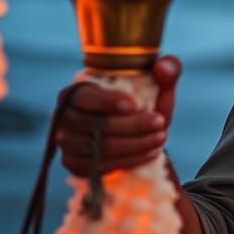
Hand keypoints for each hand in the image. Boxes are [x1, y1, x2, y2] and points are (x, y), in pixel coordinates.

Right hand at [55, 55, 181, 175]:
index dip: (105, 102)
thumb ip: (168, 69)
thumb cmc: (146, 104)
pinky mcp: (75, 164)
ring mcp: (67, 142)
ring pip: (97, 147)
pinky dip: (127, 161)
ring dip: (133, 145)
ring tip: (160, 138)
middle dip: (130, 126)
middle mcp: (65, 116)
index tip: (133, 105)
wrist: (139, 134)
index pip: (83, 96)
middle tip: (160, 123)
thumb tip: (162, 67)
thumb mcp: (160, 85)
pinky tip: (149, 152)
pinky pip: (98, 167)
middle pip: (91, 125)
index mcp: (78, 91)